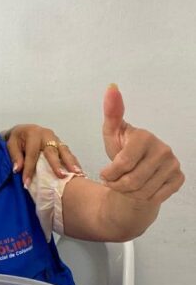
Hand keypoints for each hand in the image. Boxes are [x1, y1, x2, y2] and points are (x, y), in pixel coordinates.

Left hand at [6, 124, 81, 184]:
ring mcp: (55, 138)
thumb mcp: (11, 145)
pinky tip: (78, 171)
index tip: (27, 182)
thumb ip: (15, 156)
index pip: (32, 154)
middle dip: (57, 164)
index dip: (29, 169)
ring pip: (64, 151)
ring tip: (77, 174)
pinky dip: (73, 162)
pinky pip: (68, 152)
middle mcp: (46, 134)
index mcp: (33, 134)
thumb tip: (17, 169)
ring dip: (71, 163)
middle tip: (61, 176)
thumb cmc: (17, 139)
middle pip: (52, 150)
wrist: (24, 130)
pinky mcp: (60, 143)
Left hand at [100, 84, 183, 202]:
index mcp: (145, 136)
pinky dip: (142, 198)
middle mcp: (163, 149)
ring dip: (128, 193)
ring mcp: (174, 164)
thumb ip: (111, 113)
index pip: (122, 164)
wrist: (137, 172)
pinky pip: (155, 197)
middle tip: (114, 181)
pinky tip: (140, 189)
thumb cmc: (121, 151)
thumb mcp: (112, 134)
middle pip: (131, 180)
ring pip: (142, 191)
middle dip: (116, 185)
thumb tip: (111, 87)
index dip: (109, 174)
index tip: (106, 172)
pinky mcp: (179, 178)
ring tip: (125, 184)